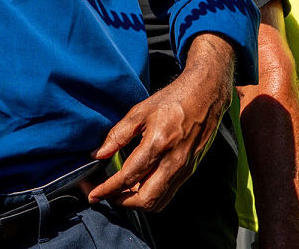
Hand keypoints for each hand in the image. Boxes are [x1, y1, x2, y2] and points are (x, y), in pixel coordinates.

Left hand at [89, 33, 232, 210]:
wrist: (205, 96)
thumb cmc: (172, 100)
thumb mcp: (140, 111)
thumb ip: (117, 135)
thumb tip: (98, 154)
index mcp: (158, 143)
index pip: (129, 176)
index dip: (108, 189)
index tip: (93, 194)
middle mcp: (173, 162)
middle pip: (145, 199)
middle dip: (121, 202)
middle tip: (105, 195)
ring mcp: (183, 169)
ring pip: (158, 202)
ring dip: (136, 203)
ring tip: (120, 193)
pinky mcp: (189, 171)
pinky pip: (168, 194)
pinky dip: (151, 197)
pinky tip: (139, 187)